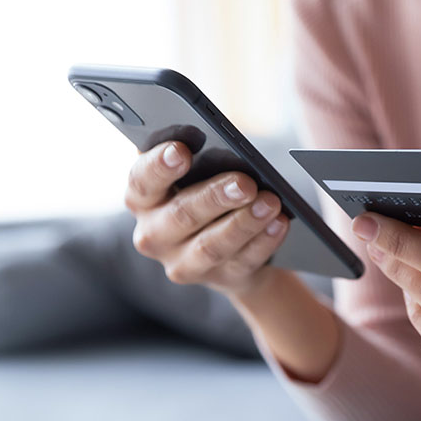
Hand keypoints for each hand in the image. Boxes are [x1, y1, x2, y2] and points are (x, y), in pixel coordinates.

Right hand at [125, 140, 289, 297]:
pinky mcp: (219, 279)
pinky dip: (264, 241)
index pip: (141, 180)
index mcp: (143, 199)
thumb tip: (221, 141)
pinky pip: (243, 261)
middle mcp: (154, 234)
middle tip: (245, 183)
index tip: (181, 151)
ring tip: (270, 202)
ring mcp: (184, 262)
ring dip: (244, 223)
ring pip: (212, 245)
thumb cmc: (206, 193)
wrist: (226, 246)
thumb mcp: (193, 174)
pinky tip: (279, 223)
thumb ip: (198, 157)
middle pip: (182, 215)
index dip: (159, 166)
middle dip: (215, 197)